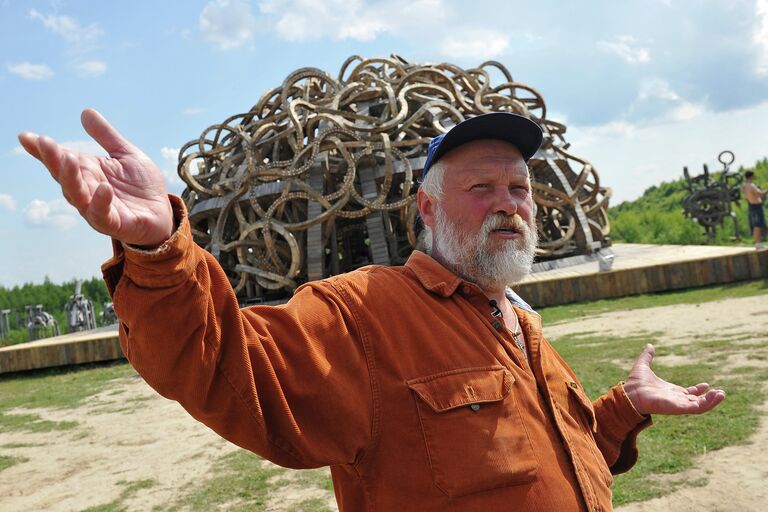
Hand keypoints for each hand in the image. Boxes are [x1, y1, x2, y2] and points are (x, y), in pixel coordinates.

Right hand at [18, 108, 173, 246]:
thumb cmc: (142, 186)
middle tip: (44, 142)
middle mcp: (87, 190)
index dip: (43, 150)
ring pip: (77, 195)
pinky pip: (102, 215)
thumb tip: (85, 111)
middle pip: (64, 176)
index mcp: (88, 172)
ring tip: (69, 158)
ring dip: (70, 178)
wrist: (162, 213)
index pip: (61, 159)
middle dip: (53, 159)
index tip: (26, 137)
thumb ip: (107, 136)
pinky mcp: (114, 223)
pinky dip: (100, 202)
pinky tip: (103, 187)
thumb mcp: (127, 155)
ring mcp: (97, 208)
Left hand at [623, 344, 725, 415]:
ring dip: (711, 401)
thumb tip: (649, 345)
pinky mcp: (679, 408)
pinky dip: (707, 403)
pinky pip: (696, 408)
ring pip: (700, 406)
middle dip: (709, 398)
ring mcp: (678, 404)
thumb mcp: (643, 366)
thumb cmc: (635, 383)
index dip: (698, 390)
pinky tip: (715, 396)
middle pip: (697, 401)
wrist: (629, 393)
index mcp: (670, 392)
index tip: (707, 385)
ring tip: (722, 394)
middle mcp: (675, 399)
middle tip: (721, 393)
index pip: (688, 394)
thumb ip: (647, 356)